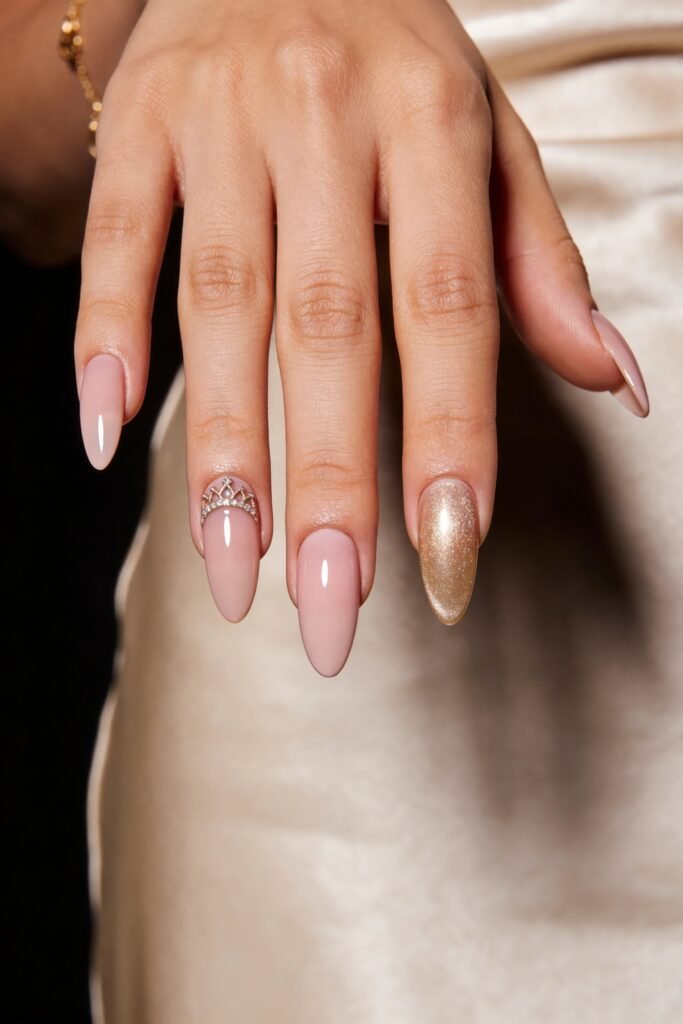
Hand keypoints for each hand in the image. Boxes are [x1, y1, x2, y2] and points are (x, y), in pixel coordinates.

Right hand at [74, 0, 649, 675]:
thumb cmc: (398, 60)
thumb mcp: (492, 139)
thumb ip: (540, 264)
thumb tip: (617, 381)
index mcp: (436, 127)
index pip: (448, 308)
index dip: (451, 438)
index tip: (449, 555)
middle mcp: (329, 124)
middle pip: (326, 330)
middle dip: (328, 481)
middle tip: (328, 610)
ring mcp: (223, 123)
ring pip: (218, 306)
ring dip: (223, 448)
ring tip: (233, 569)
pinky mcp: (142, 127)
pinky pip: (117, 241)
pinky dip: (103, 339)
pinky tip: (102, 436)